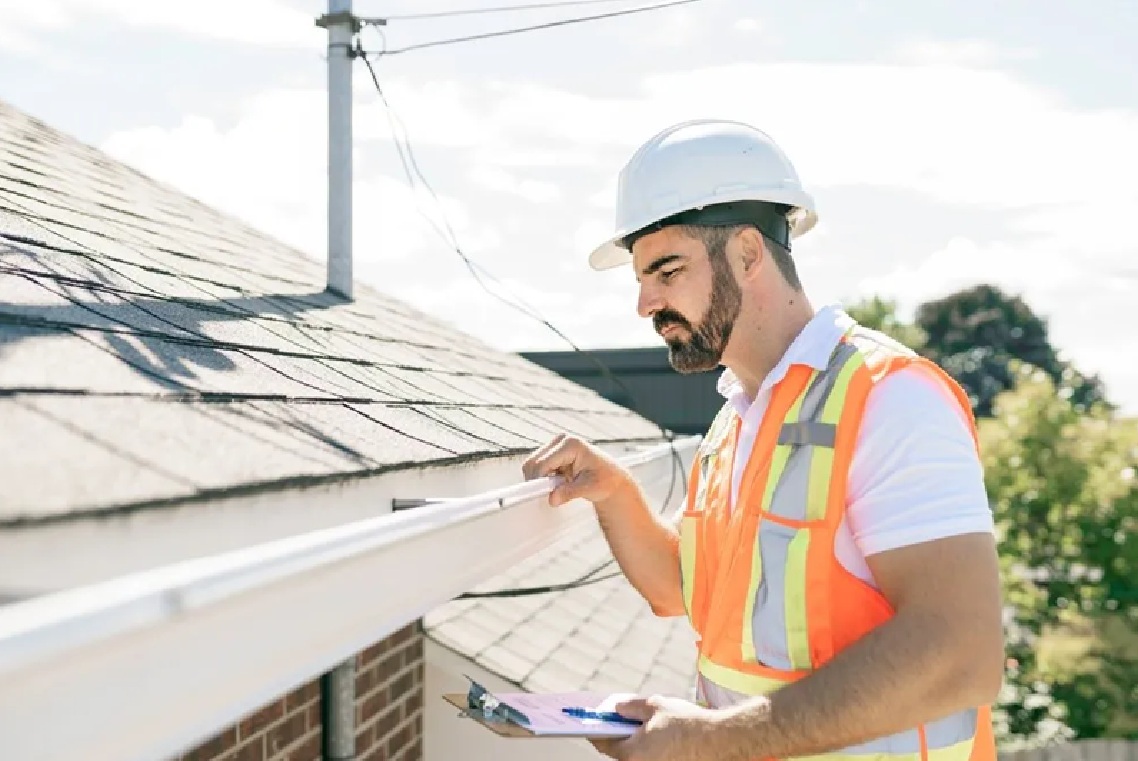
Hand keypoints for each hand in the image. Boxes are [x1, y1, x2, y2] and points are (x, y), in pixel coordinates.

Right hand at [522, 434, 635, 508]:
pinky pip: (538, 467)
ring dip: (541, 480)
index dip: (539, 481)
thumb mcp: (590, 488)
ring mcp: (556, 446)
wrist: (612, 478)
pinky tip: (558, 483)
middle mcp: (561, 441)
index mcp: (572, 445)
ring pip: (533, 465)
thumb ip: (570, 492)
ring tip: (560, 487)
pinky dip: (544, 478)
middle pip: (533, 462)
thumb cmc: (606, 480)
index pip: (543, 463)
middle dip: (538, 480)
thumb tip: (553, 498)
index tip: (539, 494)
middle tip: (551, 493)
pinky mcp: (553, 453)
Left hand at [588, 695, 721, 760]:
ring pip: (636, 756)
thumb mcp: (655, 706)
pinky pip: (650, 757)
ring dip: (633, 742)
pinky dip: (647, 748)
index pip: (604, 743)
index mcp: (632, 753)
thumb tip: (617, 707)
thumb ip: (631, 707)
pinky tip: (653, 734)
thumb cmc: (685, 722)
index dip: (596, 732)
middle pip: (620, 752)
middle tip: (615, 721)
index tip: (590, 724)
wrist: (717, 740)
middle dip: (616, 736)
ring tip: (636, 725)